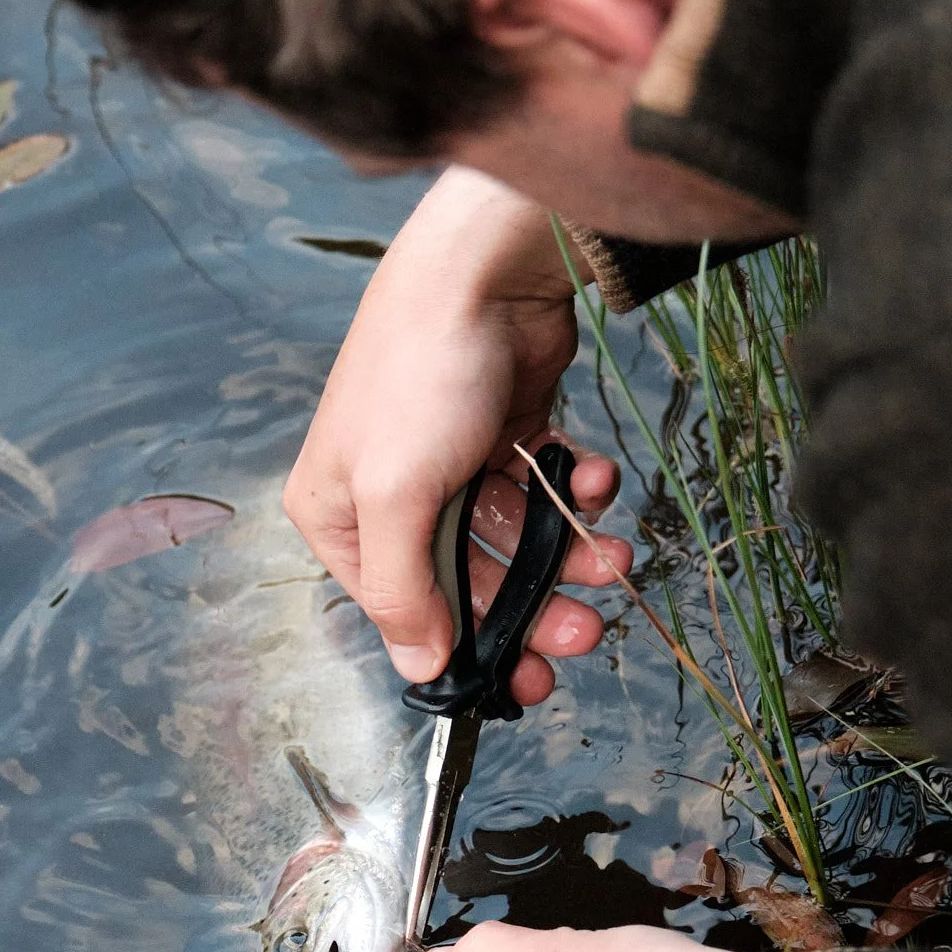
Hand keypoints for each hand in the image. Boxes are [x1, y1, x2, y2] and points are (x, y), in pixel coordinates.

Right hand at [283, 167, 632, 707]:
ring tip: (613, 560)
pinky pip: (545, 488)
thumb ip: (405, 590)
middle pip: (468, 583)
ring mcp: (450, 462)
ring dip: (568, 556)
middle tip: (584, 632)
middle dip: (531, 609)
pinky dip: (578, 492)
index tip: (523, 681)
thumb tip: (419, 666)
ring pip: (515, 540)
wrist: (487, 270)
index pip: (403, 610)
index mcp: (338, 515)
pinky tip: (596, 480)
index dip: (467, 648)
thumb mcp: (395, 495)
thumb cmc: (420, 374)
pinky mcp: (504, 431)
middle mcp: (390, 496)